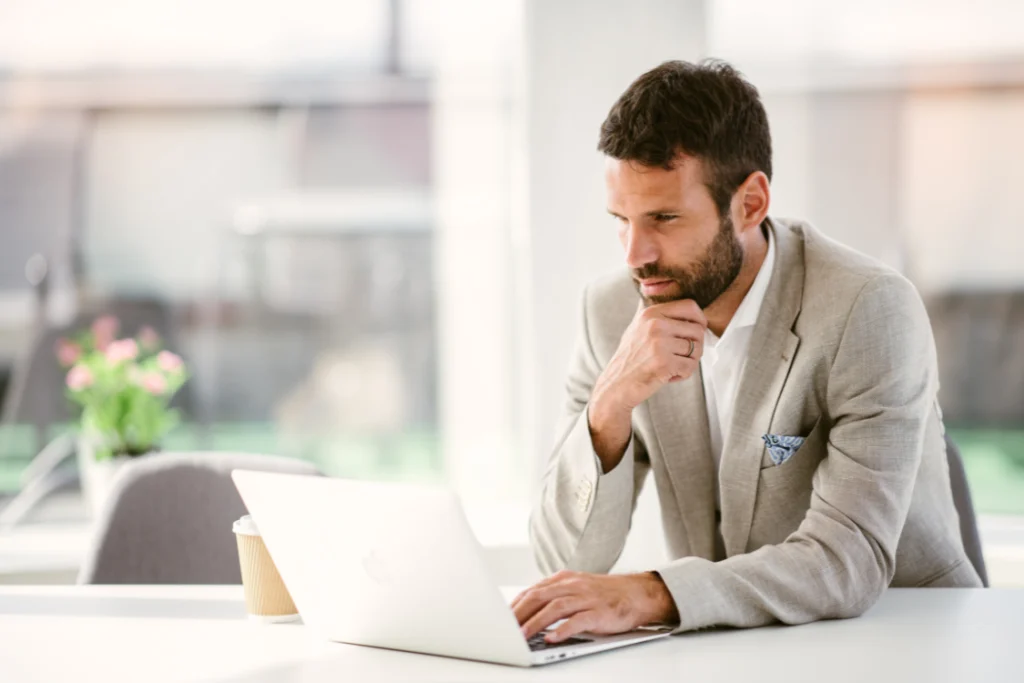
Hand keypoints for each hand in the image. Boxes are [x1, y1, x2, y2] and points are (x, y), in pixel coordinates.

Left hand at [512, 570, 678, 643]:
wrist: (638, 593)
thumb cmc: (605, 594)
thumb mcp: (577, 587)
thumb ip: (555, 595)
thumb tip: (528, 608)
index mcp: (565, 579)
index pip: (534, 590)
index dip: (516, 603)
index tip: (502, 617)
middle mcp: (574, 586)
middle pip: (540, 596)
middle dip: (520, 612)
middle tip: (505, 627)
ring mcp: (586, 598)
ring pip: (555, 608)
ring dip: (536, 622)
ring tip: (522, 635)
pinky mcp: (599, 612)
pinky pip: (578, 621)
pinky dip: (563, 630)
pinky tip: (552, 638)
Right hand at [588, 299, 706, 470]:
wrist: (616, 386)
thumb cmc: (630, 359)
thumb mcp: (637, 328)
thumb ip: (657, 315)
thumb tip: (680, 306)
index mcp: (650, 313)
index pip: (690, 307)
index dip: (700, 320)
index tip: (697, 331)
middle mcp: (655, 325)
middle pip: (698, 330)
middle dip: (696, 346)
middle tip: (682, 356)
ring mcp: (659, 344)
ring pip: (697, 349)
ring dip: (689, 362)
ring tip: (673, 366)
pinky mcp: (664, 363)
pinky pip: (691, 367)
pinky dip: (684, 374)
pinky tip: (669, 376)